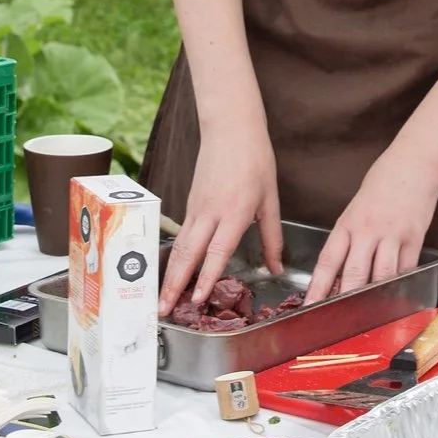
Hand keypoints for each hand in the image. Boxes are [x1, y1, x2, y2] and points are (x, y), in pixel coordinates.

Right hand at [158, 119, 281, 314]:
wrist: (231, 127)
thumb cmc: (255, 159)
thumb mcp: (271, 199)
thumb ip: (273, 237)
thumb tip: (277, 267)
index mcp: (235, 212)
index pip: (217, 251)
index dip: (206, 277)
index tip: (197, 299)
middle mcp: (210, 213)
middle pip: (187, 254)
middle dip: (174, 285)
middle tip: (162, 310)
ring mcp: (196, 208)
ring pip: (179, 247)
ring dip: (169, 274)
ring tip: (160, 299)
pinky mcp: (190, 204)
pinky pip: (180, 236)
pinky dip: (173, 257)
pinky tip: (171, 273)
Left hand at [305, 159, 437, 303]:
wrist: (413, 164)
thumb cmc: (382, 183)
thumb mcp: (355, 209)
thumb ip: (348, 238)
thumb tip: (340, 271)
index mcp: (348, 224)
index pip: (329, 261)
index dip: (318, 287)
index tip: (309, 306)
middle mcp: (369, 232)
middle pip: (355, 274)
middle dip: (345, 301)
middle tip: (337, 320)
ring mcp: (393, 236)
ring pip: (381, 277)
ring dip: (373, 297)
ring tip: (366, 313)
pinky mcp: (415, 239)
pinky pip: (406, 270)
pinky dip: (399, 285)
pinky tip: (394, 295)